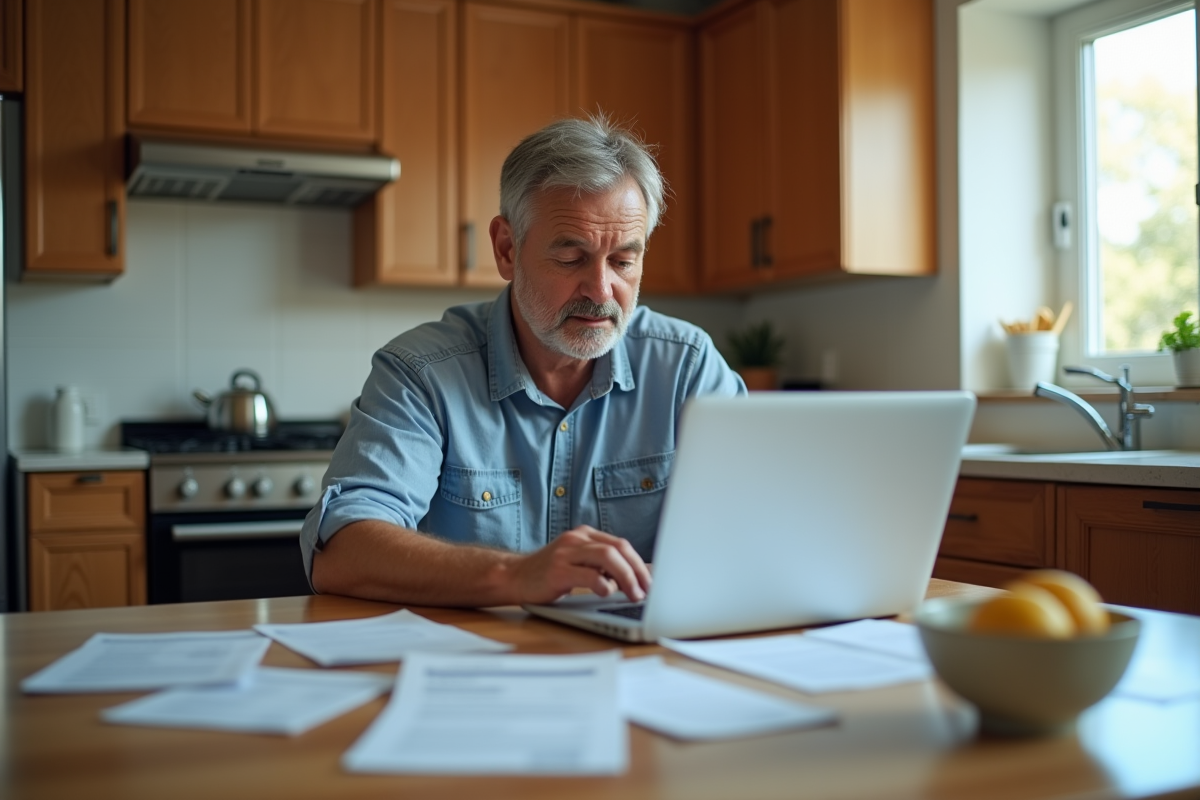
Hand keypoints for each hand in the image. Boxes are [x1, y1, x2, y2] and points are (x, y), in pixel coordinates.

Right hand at [507, 526, 651, 604]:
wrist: (514, 577)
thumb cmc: (549, 574)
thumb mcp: (578, 563)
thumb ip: (601, 566)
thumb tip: (635, 579)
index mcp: (585, 535)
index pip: (621, 545)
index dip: (639, 563)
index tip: (650, 582)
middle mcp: (576, 539)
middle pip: (617, 549)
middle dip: (636, 571)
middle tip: (646, 591)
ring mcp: (565, 552)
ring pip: (606, 557)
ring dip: (626, 577)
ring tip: (633, 594)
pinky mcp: (557, 570)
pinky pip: (586, 574)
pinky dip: (602, 584)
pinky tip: (607, 593)